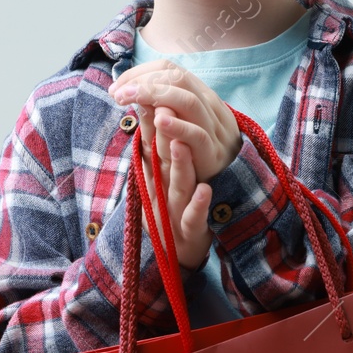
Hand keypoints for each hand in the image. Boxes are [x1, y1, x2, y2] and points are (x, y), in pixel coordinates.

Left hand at [110, 59, 240, 182]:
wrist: (229, 177)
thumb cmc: (195, 148)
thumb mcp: (177, 122)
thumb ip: (157, 106)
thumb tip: (129, 89)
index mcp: (199, 93)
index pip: (168, 69)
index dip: (139, 73)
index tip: (117, 87)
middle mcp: (207, 105)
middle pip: (176, 78)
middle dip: (142, 81)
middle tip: (116, 94)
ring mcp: (212, 127)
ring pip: (187, 100)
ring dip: (152, 95)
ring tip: (126, 100)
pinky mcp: (212, 152)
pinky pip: (197, 134)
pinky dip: (177, 125)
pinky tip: (158, 121)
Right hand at [134, 106, 214, 270]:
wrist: (177, 254)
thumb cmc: (167, 207)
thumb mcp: (154, 178)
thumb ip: (150, 147)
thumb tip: (146, 108)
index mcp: (154, 176)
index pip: (151, 145)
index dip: (150, 122)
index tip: (147, 97)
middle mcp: (161, 190)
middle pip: (160, 162)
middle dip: (161, 137)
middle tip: (162, 112)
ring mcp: (174, 210)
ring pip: (177, 185)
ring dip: (179, 165)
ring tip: (180, 143)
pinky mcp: (190, 231)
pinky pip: (194, 217)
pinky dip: (199, 205)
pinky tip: (206, 190)